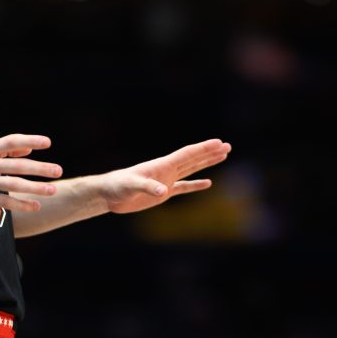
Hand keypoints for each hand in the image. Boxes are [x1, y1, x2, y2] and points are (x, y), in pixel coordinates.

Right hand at [0, 133, 62, 212]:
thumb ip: (2, 151)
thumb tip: (28, 150)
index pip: (10, 141)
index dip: (30, 141)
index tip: (48, 142)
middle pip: (16, 165)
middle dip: (39, 168)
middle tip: (58, 170)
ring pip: (13, 184)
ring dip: (35, 188)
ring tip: (53, 190)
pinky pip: (4, 202)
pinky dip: (21, 204)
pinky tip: (35, 206)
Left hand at [98, 139, 230, 213]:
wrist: (108, 194)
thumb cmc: (117, 187)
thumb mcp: (131, 186)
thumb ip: (147, 188)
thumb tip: (164, 192)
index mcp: (162, 166)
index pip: (187, 154)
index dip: (203, 148)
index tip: (219, 143)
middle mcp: (167, 170)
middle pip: (193, 159)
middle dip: (210, 153)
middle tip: (227, 146)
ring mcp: (166, 181)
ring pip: (191, 170)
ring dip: (206, 163)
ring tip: (222, 156)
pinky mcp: (163, 193)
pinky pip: (183, 187)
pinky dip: (196, 185)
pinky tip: (207, 183)